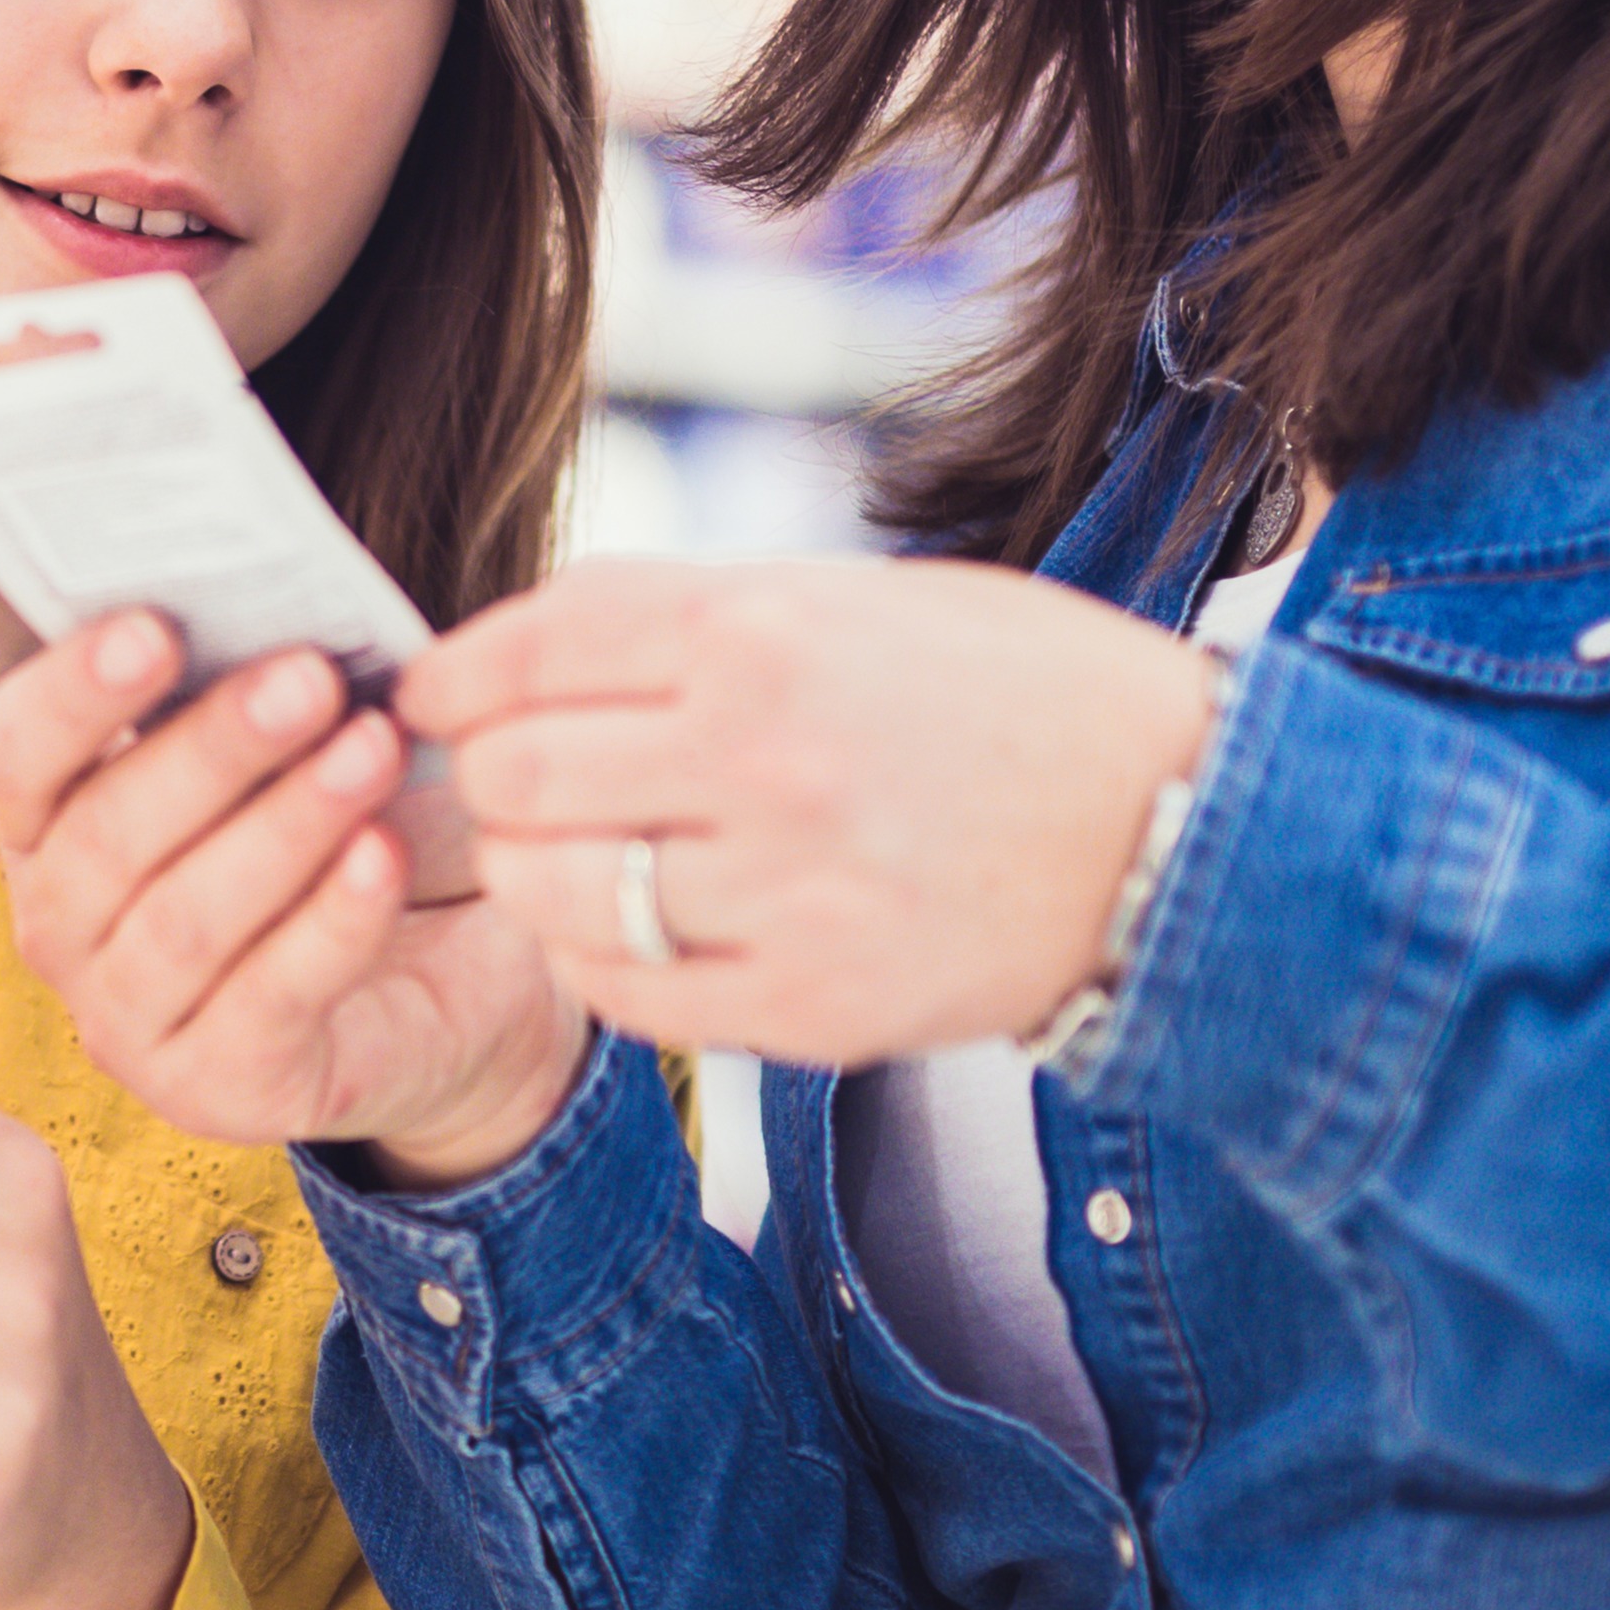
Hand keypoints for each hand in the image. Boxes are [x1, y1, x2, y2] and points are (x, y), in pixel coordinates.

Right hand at [0, 614, 591, 1189]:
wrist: (440, 991)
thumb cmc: (336, 843)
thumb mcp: (286, 756)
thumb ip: (250, 687)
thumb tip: (272, 601)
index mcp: (49, 827)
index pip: (15, 752)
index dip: (73, 691)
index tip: (158, 625)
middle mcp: (63, 932)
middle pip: (105, 836)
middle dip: (213, 750)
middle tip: (310, 677)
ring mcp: (130, 1026)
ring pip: (183, 922)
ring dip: (284, 827)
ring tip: (373, 748)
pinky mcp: (221, 1093)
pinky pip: (270, 1001)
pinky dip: (333, 922)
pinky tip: (385, 855)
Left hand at [404, 558, 1217, 1065]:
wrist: (1179, 830)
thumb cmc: (1018, 694)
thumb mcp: (858, 602)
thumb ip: (697, 619)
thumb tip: (536, 645)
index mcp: (761, 633)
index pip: (530, 649)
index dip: (453, 678)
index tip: (430, 698)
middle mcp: (760, 757)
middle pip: (517, 775)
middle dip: (483, 781)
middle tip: (497, 787)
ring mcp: (785, 893)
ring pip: (555, 895)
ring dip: (529, 879)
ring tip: (553, 863)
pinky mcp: (812, 1008)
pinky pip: (632, 996)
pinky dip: (601, 965)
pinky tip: (626, 933)